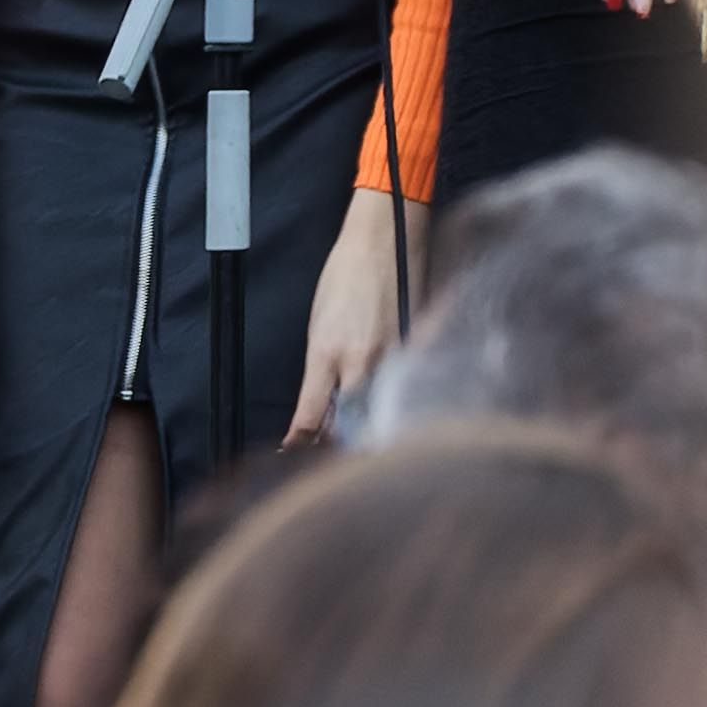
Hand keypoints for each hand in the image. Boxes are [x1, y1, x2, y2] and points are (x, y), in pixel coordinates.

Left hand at [292, 191, 410, 441]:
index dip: (300, 440)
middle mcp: (360, 362)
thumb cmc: (343, 279)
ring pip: (379, 411)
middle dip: (337, 446)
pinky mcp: (417, 353)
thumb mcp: (319, 324)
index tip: (289, 454)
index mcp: (326, 352)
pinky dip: (398, 403)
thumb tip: (326, 401)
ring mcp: (392, 360)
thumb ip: (323, 366)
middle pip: (348, 423)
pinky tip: (395, 412)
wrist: (381, 245)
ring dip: (367, 430)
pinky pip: (405, 389)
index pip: (312, 412)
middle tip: (324, 462)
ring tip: (356, 448)